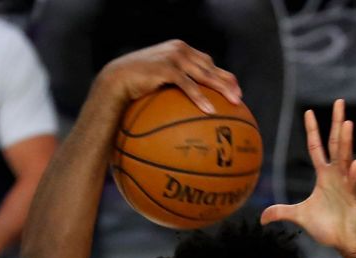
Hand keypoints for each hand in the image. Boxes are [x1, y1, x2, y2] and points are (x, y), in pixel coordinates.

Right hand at [98, 39, 241, 114]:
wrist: (116, 79)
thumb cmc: (135, 85)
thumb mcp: (157, 81)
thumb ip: (173, 86)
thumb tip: (185, 109)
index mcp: (179, 51)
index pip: (207, 61)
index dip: (222, 75)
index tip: (235, 89)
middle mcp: (179, 50)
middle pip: (210, 66)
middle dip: (227, 82)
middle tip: (239, 98)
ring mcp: (173, 57)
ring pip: (204, 74)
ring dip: (221, 88)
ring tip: (234, 102)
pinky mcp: (166, 67)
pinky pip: (188, 84)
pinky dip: (199, 97)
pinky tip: (209, 110)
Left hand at [262, 100, 355, 257]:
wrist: (346, 242)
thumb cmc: (328, 226)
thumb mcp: (300, 216)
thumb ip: (282, 212)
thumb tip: (262, 217)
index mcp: (325, 174)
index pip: (317, 147)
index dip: (312, 130)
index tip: (308, 111)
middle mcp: (337, 174)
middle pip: (336, 143)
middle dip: (337, 122)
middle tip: (339, 102)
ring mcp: (348, 184)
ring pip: (346, 158)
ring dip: (347, 142)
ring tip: (347, 123)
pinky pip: (354, 184)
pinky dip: (354, 174)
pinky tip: (355, 163)